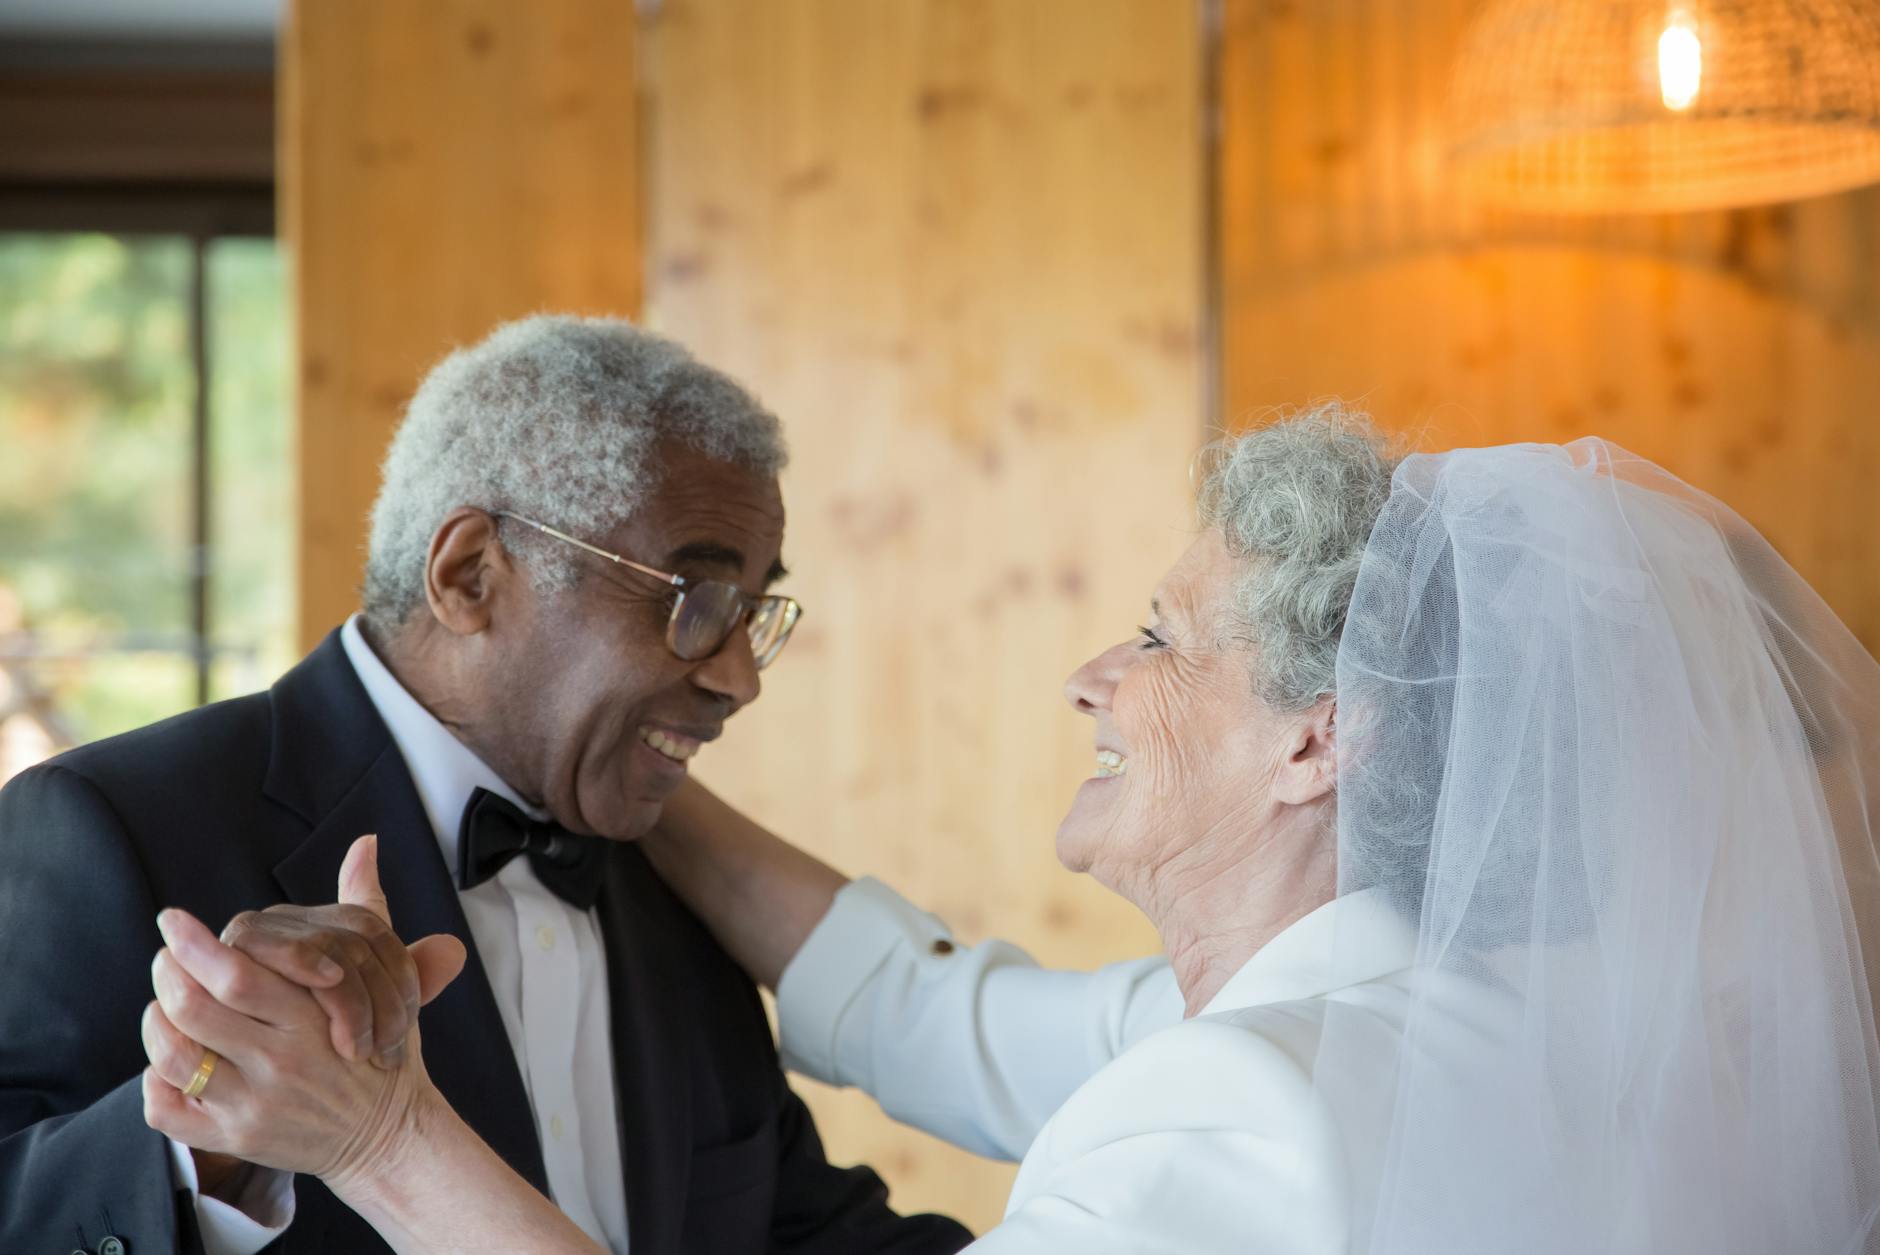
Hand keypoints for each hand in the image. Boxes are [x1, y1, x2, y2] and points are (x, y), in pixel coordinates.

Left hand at [141, 835, 466, 1183]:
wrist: (388, 1133)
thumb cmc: (381, 1046)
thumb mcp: (385, 975)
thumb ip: (367, 906)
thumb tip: (365, 844)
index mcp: (314, 1017)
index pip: (236, 973)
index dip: (194, 943)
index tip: (174, 920)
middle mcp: (282, 1061)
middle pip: (195, 1008)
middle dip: (167, 973)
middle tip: (165, 955)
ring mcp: (255, 1103)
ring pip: (174, 1055)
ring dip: (156, 1021)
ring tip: (163, 1002)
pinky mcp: (234, 1139)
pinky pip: (167, 1109)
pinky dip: (154, 1081)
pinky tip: (168, 1058)